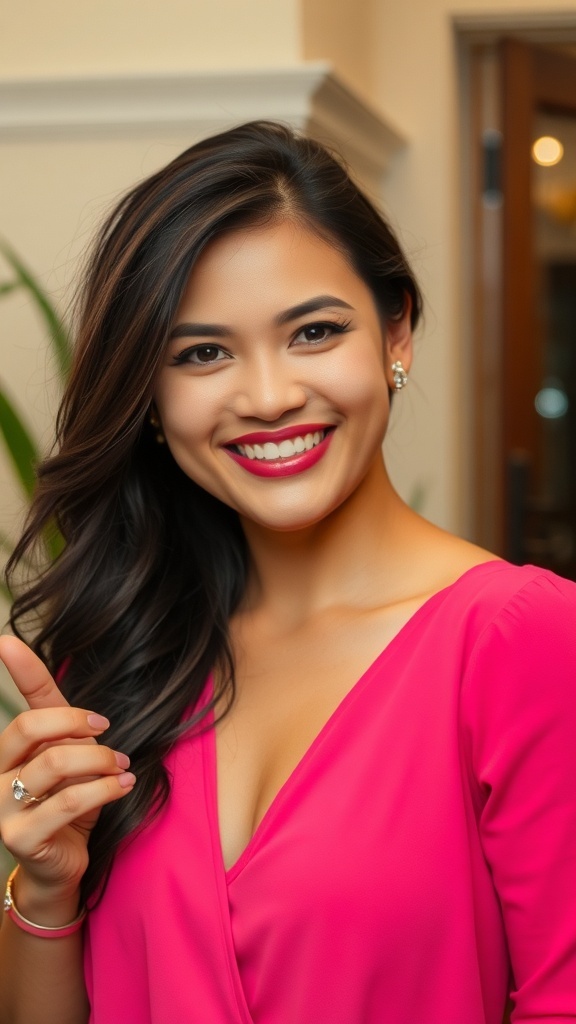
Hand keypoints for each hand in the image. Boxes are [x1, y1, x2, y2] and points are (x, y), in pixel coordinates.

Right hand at [0, 636, 134, 901]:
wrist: (60, 867)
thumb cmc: (69, 808)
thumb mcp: (76, 764)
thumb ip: (75, 736)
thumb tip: (93, 713)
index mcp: (11, 749)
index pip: (22, 702)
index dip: (18, 670)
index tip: (6, 640)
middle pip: (29, 726)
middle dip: (75, 721)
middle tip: (105, 729)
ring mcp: (1, 805)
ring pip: (56, 763)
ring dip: (101, 760)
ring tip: (123, 767)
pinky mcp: (18, 836)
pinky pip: (69, 800)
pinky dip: (105, 789)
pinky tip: (123, 786)